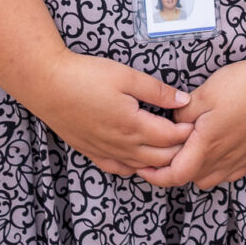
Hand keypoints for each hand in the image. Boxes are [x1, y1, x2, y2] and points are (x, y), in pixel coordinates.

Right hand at [28, 54, 194, 178]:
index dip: (188, 133)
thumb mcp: (127, 76)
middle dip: (180, 151)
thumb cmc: (86, 76)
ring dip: (159, 162)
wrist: (46, 85)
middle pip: (160, 158)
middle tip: (192, 141)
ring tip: (173, 152)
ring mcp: (105, 150)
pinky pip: (117, 168)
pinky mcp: (90, 151)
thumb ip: (157, 91)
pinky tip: (139, 161)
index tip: (199, 125)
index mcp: (133, 125)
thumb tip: (183, 101)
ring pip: (140, 166)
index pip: (171, 138)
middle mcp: (121, 144)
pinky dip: (133, 167)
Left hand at [138, 59, 245, 190]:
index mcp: (207, 144)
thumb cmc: (244, 86)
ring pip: (208, 179)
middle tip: (162, 153)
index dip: (155, 176)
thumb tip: (173, 125)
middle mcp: (222, 158)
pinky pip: (228, 174)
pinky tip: (213, 154)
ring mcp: (239, 159)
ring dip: (193, 171)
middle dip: (171, 170)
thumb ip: (182, 113)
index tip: (144, 165)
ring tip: (188, 152)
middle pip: (189, 179)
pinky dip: (215, 170)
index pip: (174, 176)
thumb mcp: (204, 93)